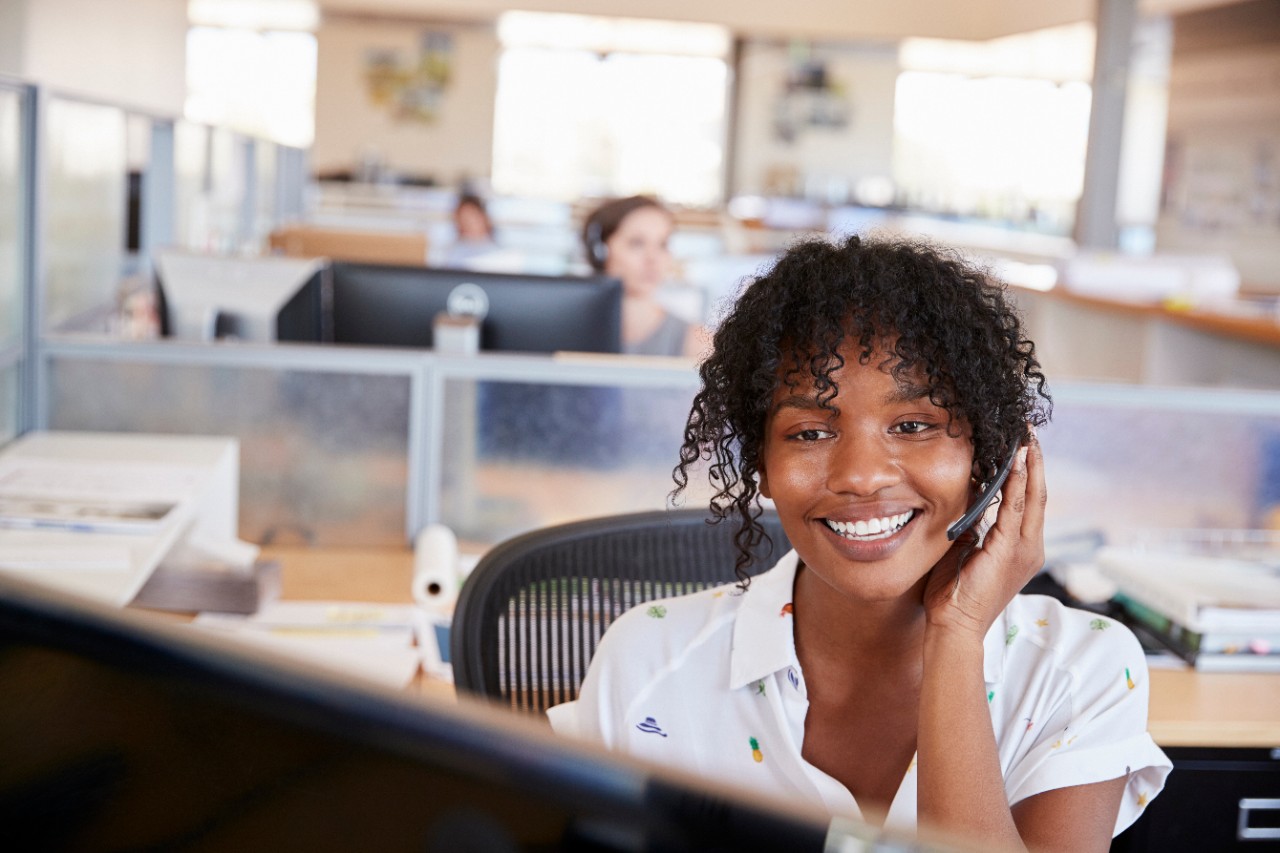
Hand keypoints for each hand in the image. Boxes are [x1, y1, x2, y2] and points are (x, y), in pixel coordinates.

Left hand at [922, 431, 1045, 639]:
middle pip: (1038, 491)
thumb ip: (972, 522)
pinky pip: (1015, 509)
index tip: (1022, 441)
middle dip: (1033, 458)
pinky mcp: (1009, 551)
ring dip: (1028, 463)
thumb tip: (966, 493)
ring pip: (1032, 496)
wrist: (953, 626)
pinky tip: (1014, 461)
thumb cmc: (953, 592)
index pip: (1030, 499)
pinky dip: (1016, 483)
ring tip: (1024, 435)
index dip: (1028, 468)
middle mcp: (1030, 547)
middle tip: (1027, 428)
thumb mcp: (964, 548)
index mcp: (1020, 547)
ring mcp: (1023, 550)